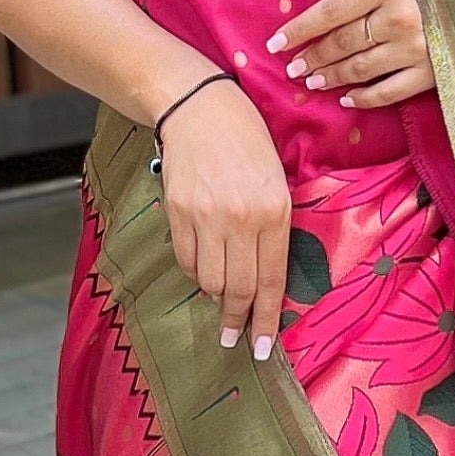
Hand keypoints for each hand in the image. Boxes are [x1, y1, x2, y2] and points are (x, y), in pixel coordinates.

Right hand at [157, 76, 291, 359]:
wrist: (200, 108)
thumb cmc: (248, 143)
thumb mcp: (277, 182)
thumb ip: (273, 230)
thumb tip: (263, 282)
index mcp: (274, 211)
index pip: (270, 280)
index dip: (265, 320)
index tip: (261, 348)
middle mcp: (240, 218)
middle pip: (238, 288)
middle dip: (237, 320)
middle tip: (234, 336)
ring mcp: (205, 216)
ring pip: (209, 280)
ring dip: (216, 294)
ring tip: (221, 293)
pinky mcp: (177, 212)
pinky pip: (186, 259)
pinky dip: (195, 271)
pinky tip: (203, 264)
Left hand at [266, 0, 432, 110]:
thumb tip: (330, 16)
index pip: (330, 11)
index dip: (298, 30)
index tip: (276, 43)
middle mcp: (401, 17)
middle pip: (342, 42)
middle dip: (312, 57)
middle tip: (293, 68)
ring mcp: (418, 49)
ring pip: (360, 68)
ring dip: (332, 77)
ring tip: (314, 81)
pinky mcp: (433, 73)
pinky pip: (388, 92)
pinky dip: (364, 98)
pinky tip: (347, 99)